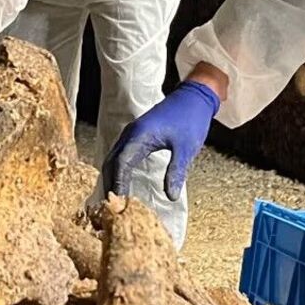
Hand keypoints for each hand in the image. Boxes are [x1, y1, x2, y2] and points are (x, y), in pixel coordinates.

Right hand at [103, 82, 219, 200]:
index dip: (118, 184)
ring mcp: (131, 134)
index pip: (120, 164)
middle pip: (110, 162)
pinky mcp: (136, 136)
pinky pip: (120, 155)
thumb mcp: (186, 148)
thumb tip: (171, 196)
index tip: (119, 203)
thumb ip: (176, 172)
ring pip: (113, 159)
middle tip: (113, 207)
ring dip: (112, 178)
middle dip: (110, 184)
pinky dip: (118, 171)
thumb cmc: (191, 119)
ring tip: (116, 200)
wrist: (194, 97)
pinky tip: (123, 183)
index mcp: (139, 135)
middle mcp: (130, 134)